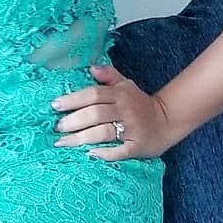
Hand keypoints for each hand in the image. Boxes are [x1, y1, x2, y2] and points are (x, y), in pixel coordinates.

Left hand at [50, 63, 176, 161]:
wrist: (167, 121)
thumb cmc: (140, 104)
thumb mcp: (126, 86)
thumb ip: (109, 76)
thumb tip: (91, 68)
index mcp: (120, 94)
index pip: (93, 94)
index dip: (73, 100)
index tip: (55, 105)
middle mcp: (125, 110)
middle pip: (95, 114)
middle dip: (73, 121)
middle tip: (57, 127)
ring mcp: (132, 129)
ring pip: (103, 132)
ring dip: (81, 138)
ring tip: (63, 142)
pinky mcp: (138, 146)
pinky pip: (119, 151)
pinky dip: (105, 153)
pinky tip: (90, 154)